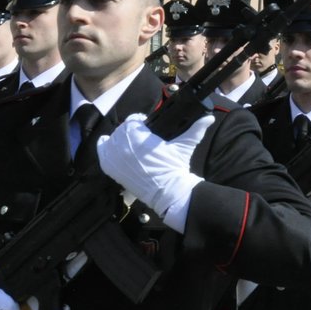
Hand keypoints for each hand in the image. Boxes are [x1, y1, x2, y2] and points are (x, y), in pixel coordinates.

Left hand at [95, 113, 212, 232]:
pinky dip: (105, 147)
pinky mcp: (110, 167)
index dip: (140, 124)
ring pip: (113, 138)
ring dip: (120, 140)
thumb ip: (196, 129)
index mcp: (137, 133)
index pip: (133, 120)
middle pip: (123, 129)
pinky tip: (110, 147)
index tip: (146, 130)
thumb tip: (208, 118)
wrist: (167, 191)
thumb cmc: (175, 167)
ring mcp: (114, 155)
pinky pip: (102, 150)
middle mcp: (122, 142)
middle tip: (141, 141)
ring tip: (130, 147)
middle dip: (132, 132)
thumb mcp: (184, 145)